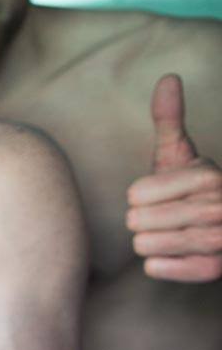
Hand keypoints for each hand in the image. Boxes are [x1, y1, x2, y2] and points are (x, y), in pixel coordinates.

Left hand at [126, 74, 221, 282]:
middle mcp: (218, 207)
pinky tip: (176, 253)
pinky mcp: (213, 270)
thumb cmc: (194, 190)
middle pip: (137, 221)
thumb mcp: (182, 154)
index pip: (135, 194)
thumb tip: (168, 78)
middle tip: (167, 216)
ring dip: (151, 241)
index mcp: (208, 176)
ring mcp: (219, 241)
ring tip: (172, 233)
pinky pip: (156, 268)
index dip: (140, 196)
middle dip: (144, 220)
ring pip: (144, 245)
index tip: (163, 195)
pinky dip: (159, 264)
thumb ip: (169, 120)